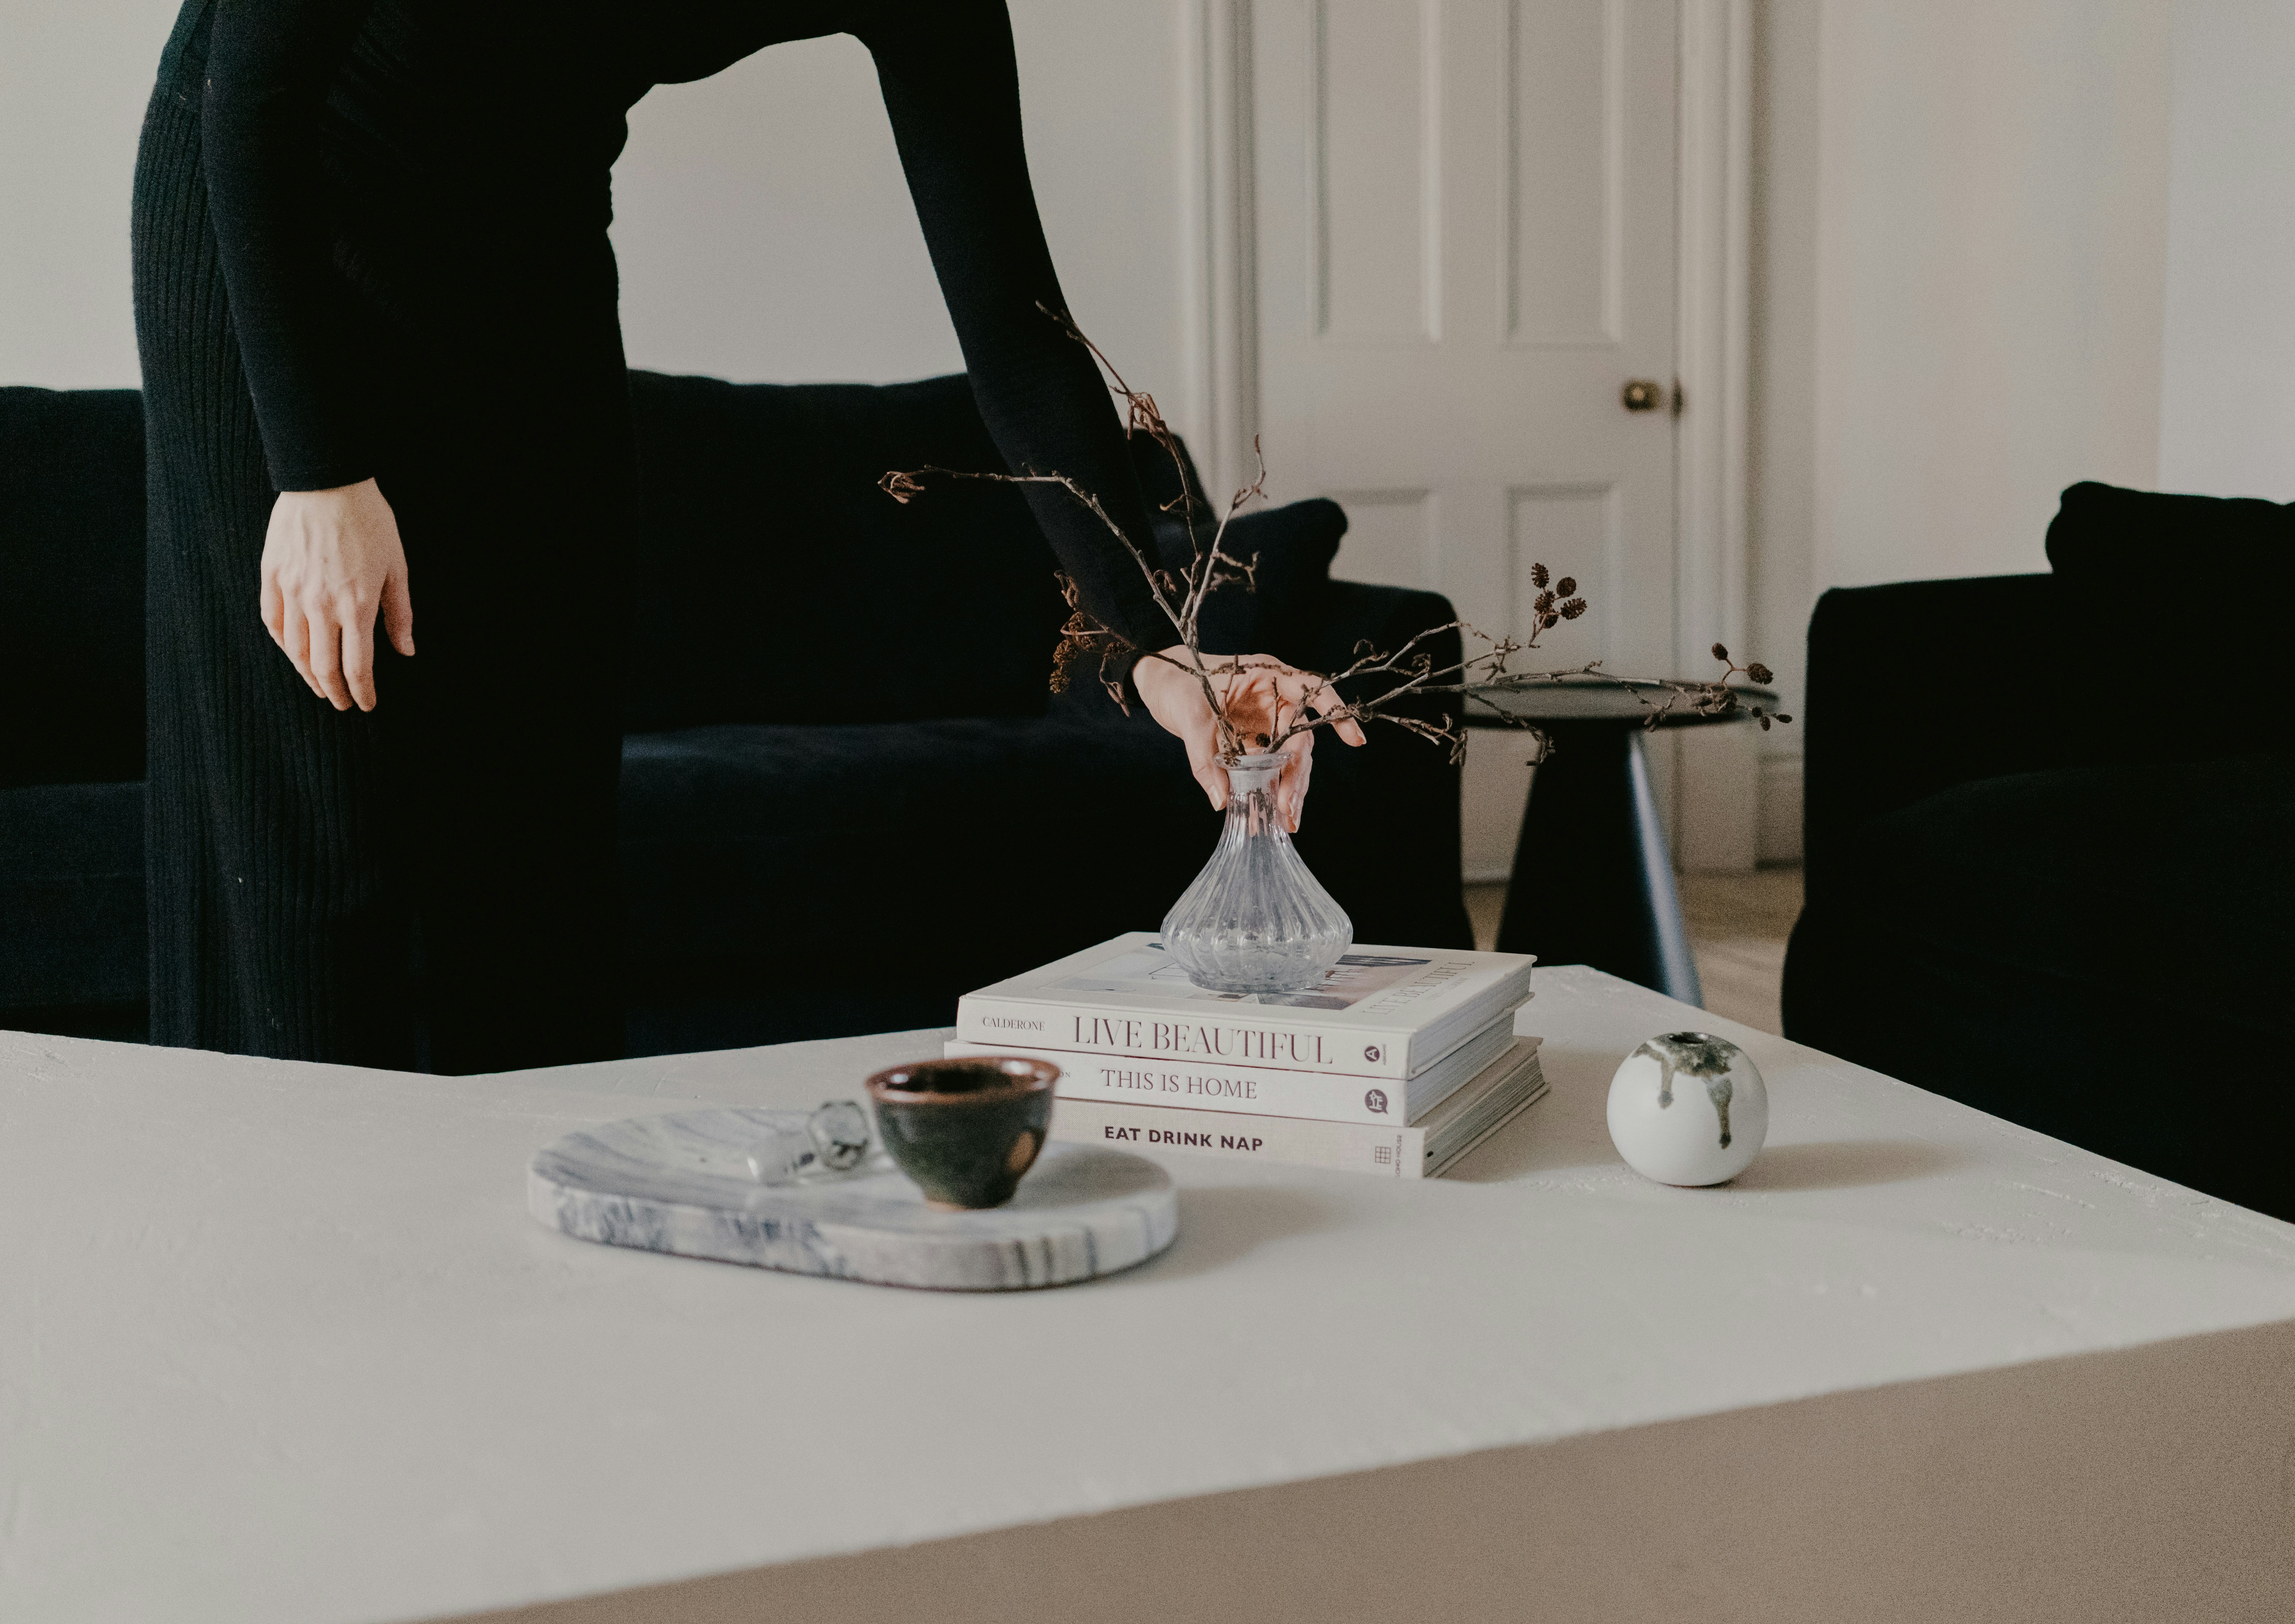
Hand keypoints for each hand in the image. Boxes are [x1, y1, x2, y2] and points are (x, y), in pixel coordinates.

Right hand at [258, 477, 413, 710]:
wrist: (327, 482)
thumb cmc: (369, 522)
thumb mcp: (397, 567)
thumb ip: (400, 614)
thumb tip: (406, 651)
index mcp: (357, 605)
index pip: (358, 666)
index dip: (363, 691)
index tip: (367, 704)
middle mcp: (321, 604)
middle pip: (323, 666)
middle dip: (336, 691)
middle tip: (344, 703)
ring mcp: (292, 591)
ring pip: (296, 650)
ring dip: (308, 675)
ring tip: (320, 686)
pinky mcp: (272, 576)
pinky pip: (273, 622)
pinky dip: (284, 645)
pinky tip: (295, 654)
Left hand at [1133, 644, 1366, 832]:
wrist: (1159, 682)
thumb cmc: (1177, 682)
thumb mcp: (1189, 715)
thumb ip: (1204, 757)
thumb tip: (1220, 800)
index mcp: (1267, 675)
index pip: (1313, 689)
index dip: (1336, 712)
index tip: (1354, 739)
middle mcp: (1275, 697)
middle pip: (1301, 737)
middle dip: (1298, 776)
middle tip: (1290, 809)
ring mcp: (1267, 720)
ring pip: (1290, 758)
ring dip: (1289, 789)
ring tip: (1287, 821)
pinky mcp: (1255, 740)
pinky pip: (1270, 767)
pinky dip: (1270, 790)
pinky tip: (1271, 816)